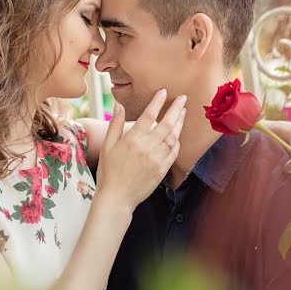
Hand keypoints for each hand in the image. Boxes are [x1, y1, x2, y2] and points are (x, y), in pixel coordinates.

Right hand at [96, 90, 186, 212]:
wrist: (117, 198)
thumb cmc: (108, 171)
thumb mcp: (107, 146)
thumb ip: (115, 124)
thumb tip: (118, 105)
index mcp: (133, 139)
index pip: (149, 115)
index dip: (157, 102)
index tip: (163, 91)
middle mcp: (147, 147)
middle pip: (166, 123)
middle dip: (176, 108)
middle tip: (183, 98)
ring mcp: (157, 159)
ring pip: (173, 137)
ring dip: (179, 123)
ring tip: (183, 113)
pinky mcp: (162, 170)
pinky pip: (174, 152)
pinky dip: (177, 142)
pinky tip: (177, 135)